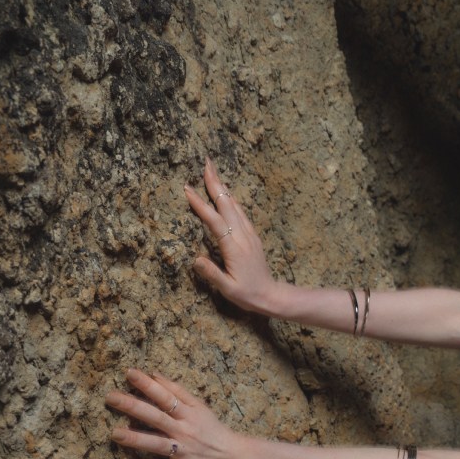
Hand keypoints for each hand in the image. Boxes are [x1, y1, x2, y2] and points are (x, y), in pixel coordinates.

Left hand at [108, 368, 245, 458]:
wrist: (235, 455)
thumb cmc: (213, 429)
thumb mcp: (199, 406)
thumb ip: (177, 390)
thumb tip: (154, 374)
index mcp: (188, 414)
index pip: (165, 396)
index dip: (148, 384)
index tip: (129, 373)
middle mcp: (184, 431)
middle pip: (156, 416)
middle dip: (133, 406)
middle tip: (111, 397)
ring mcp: (184, 451)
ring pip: (158, 444)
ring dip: (137, 439)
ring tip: (115, 434)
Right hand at [185, 159, 275, 314]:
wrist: (271, 295)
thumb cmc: (248, 294)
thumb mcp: (228, 289)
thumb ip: (212, 274)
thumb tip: (196, 260)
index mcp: (234, 248)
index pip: (215, 222)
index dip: (201, 205)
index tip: (188, 189)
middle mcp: (242, 237)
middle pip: (227, 205)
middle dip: (215, 183)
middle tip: (205, 162)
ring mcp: (249, 235)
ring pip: (234, 206)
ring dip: (223, 187)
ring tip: (213, 171)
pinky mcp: (252, 236)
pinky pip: (241, 213)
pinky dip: (231, 199)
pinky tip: (226, 193)